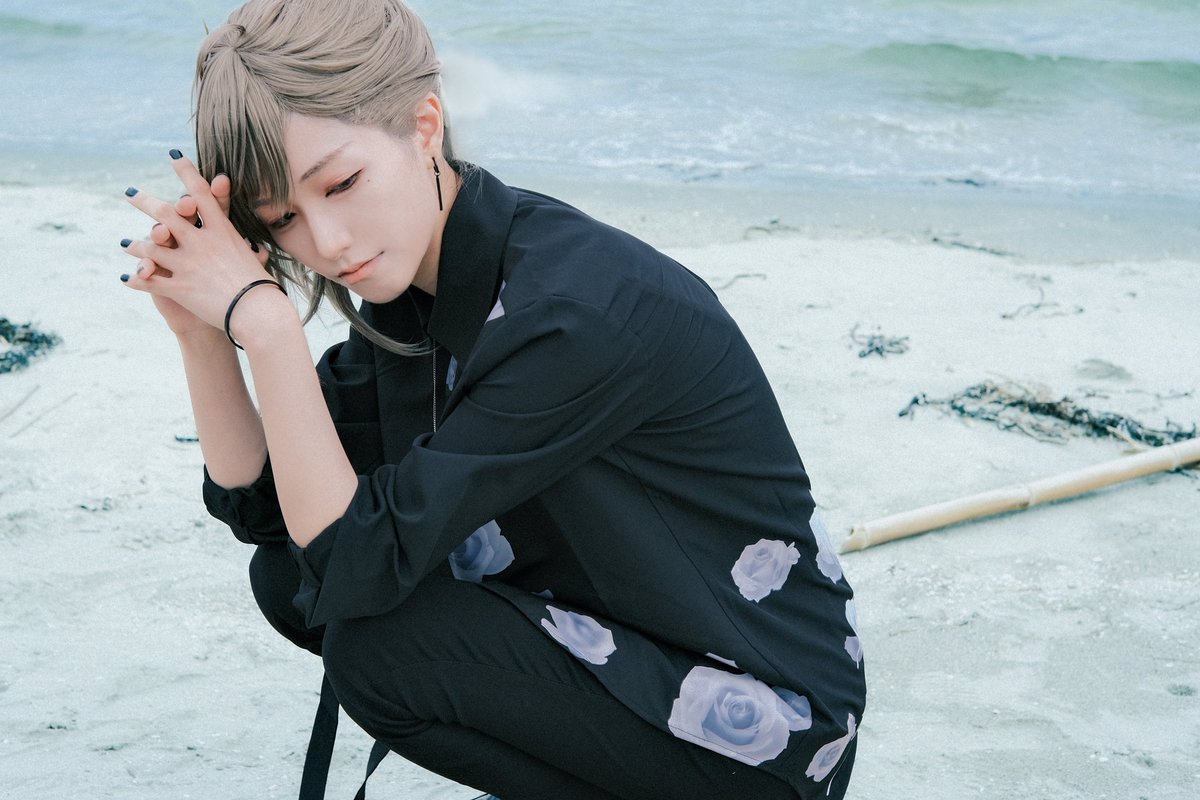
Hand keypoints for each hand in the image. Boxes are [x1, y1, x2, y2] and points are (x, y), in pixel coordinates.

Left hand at [120, 153, 276, 333]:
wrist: (259, 313)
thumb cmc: (264, 289)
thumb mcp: (256, 262)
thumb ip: (248, 252)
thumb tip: (256, 251)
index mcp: (221, 232)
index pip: (201, 194)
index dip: (186, 172)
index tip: (173, 154)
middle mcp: (201, 243)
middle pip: (167, 214)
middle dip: (145, 202)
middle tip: (131, 193)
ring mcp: (188, 265)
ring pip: (151, 247)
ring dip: (137, 244)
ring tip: (126, 243)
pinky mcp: (180, 288)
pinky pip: (150, 281)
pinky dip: (137, 279)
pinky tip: (127, 278)